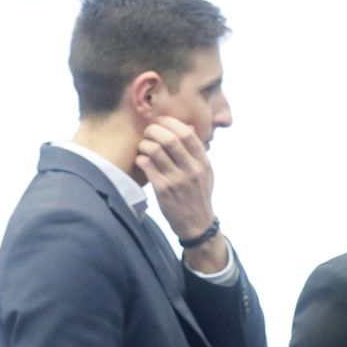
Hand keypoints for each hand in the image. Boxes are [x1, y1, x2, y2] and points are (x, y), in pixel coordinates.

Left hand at [137, 115, 216, 239]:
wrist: (197, 224)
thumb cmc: (198, 196)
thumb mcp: (206, 173)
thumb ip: (197, 151)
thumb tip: (188, 127)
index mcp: (203, 163)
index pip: (187, 133)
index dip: (170, 122)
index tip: (160, 122)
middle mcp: (192, 170)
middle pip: (169, 138)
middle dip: (153, 130)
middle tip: (148, 133)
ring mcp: (177, 179)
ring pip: (154, 149)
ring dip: (144, 144)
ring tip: (144, 148)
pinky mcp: (162, 189)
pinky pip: (146, 164)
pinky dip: (140, 158)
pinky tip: (142, 161)